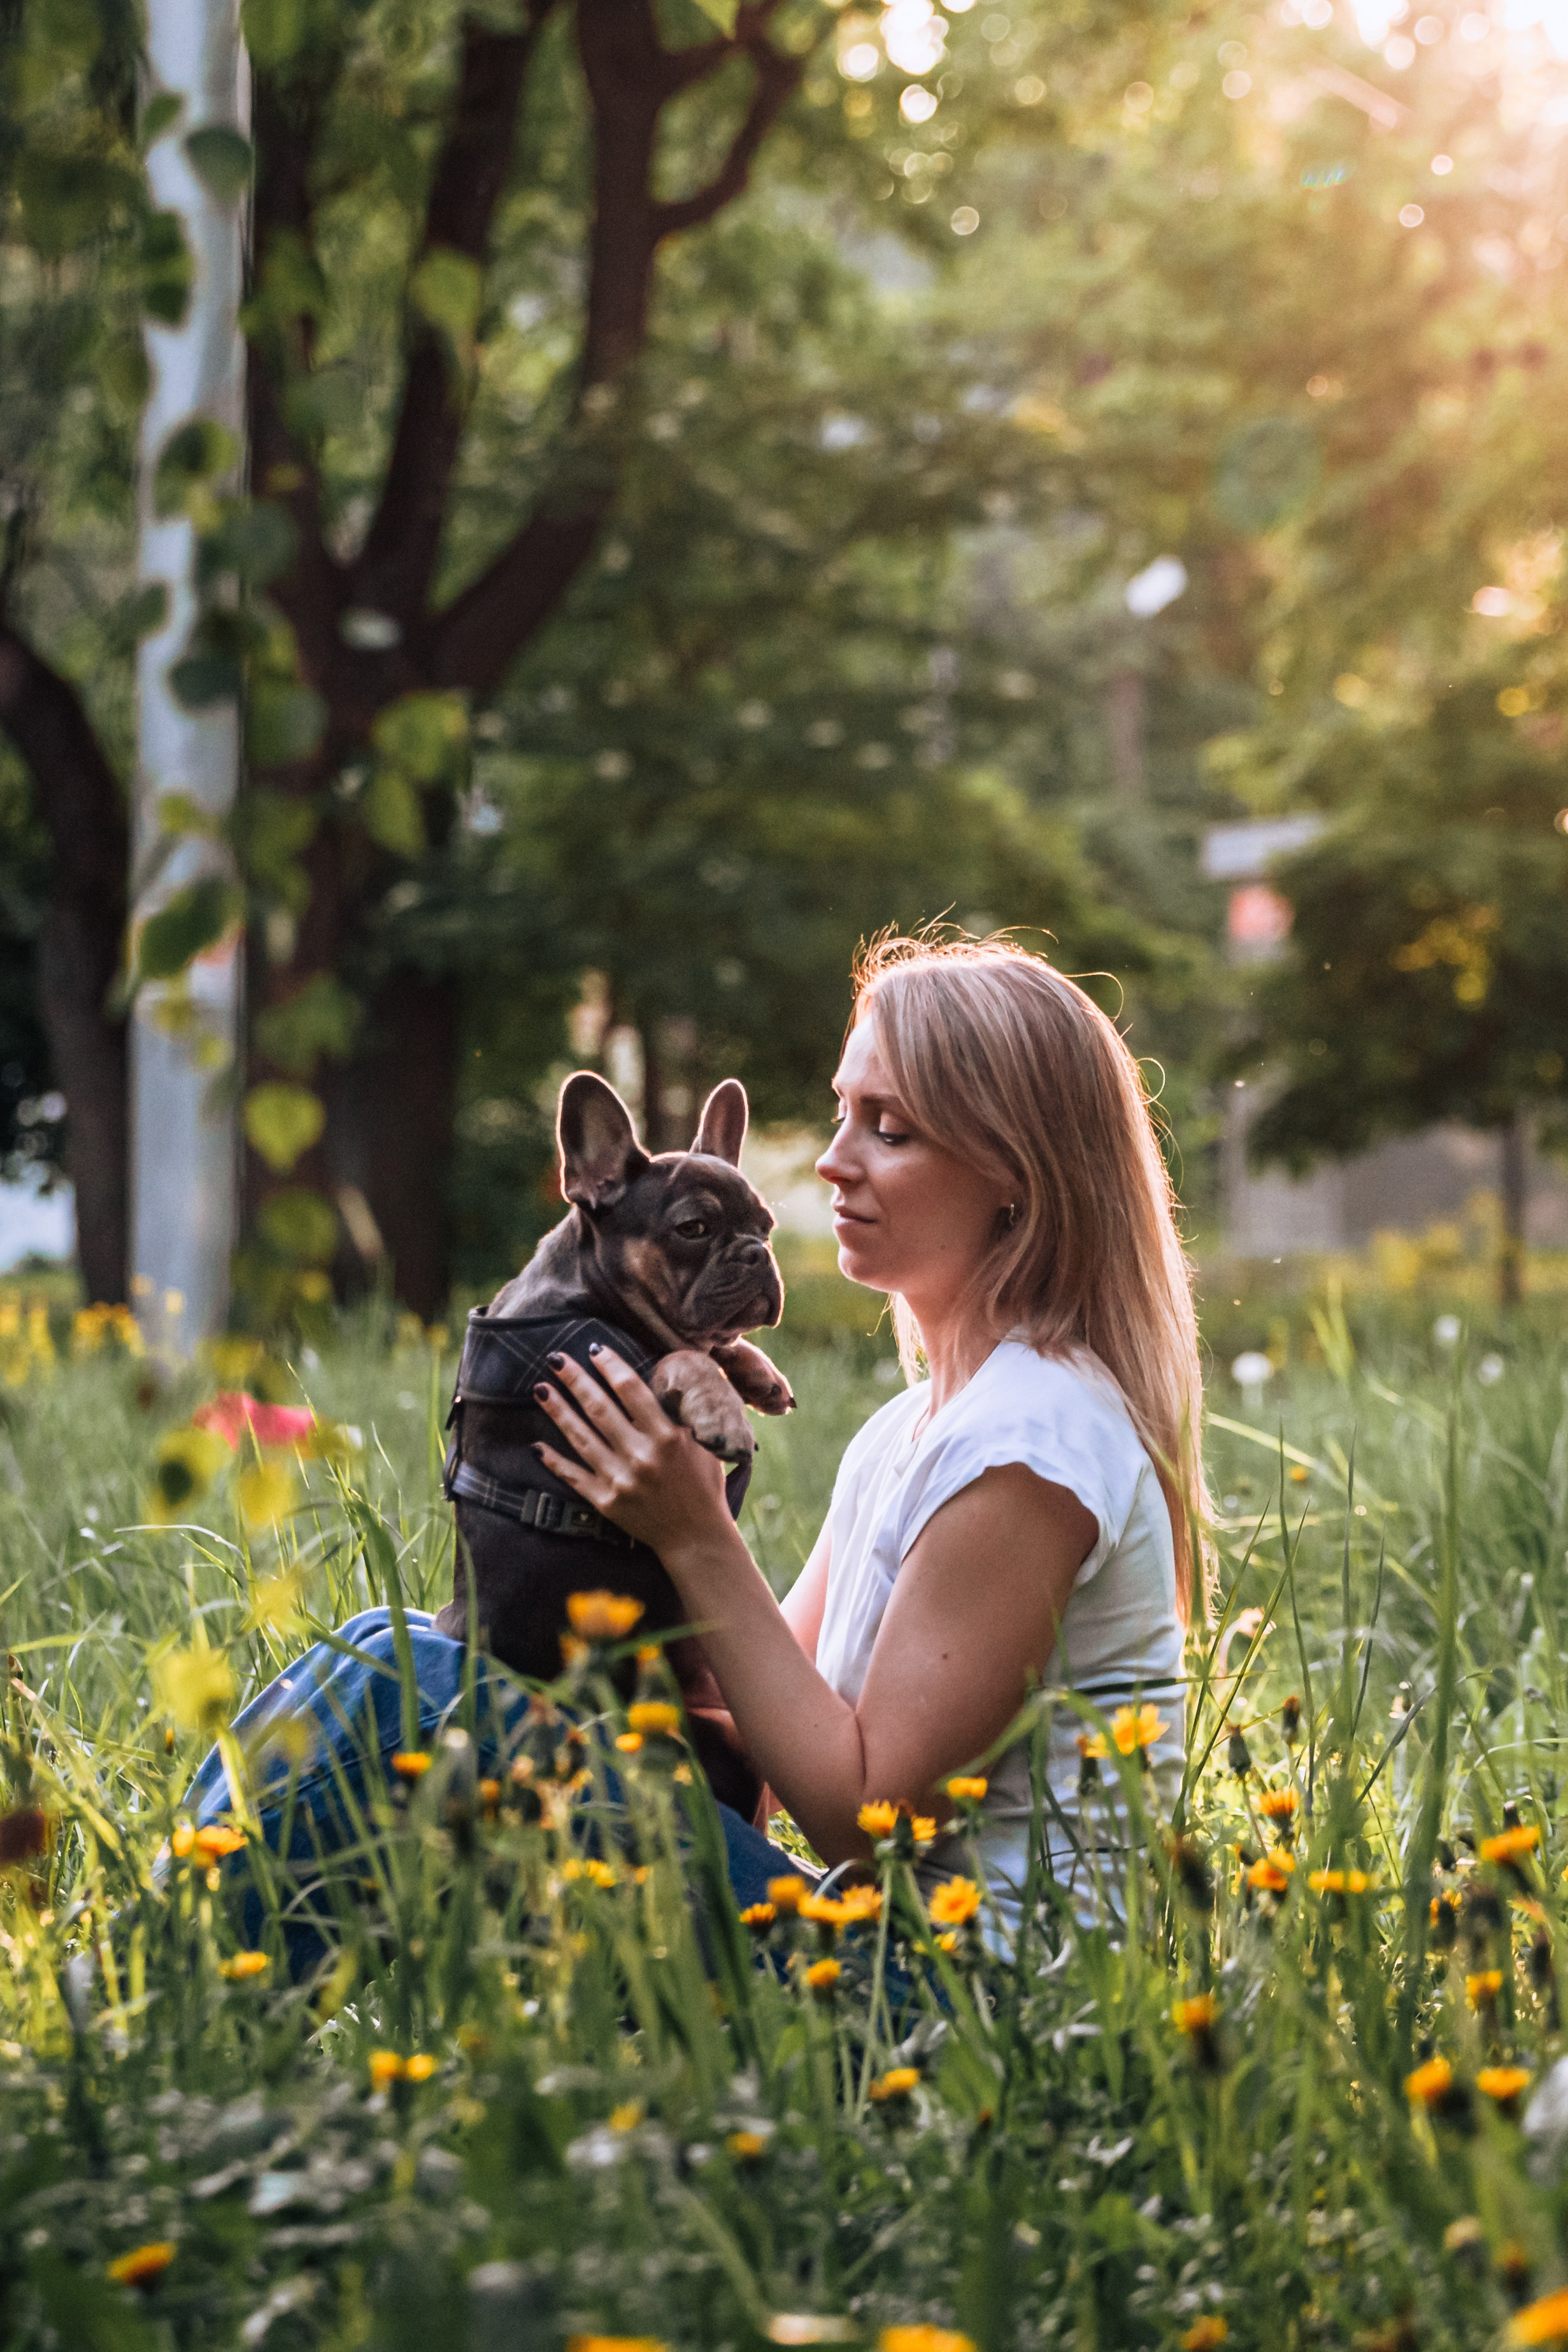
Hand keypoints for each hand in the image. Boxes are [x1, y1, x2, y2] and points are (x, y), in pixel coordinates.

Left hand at [532, 1346, 732, 1557]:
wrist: (696, 1537)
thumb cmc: (703, 1484)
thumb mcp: (702, 1443)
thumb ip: (680, 1413)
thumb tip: (663, 1375)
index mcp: (667, 1437)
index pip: (632, 1391)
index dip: (611, 1367)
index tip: (595, 1349)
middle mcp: (641, 1457)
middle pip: (600, 1409)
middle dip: (576, 1380)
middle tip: (556, 1358)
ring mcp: (620, 1481)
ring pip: (581, 1438)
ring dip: (558, 1411)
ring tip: (541, 1389)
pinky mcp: (606, 1503)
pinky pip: (574, 1477)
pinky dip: (554, 1461)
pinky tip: (537, 1446)